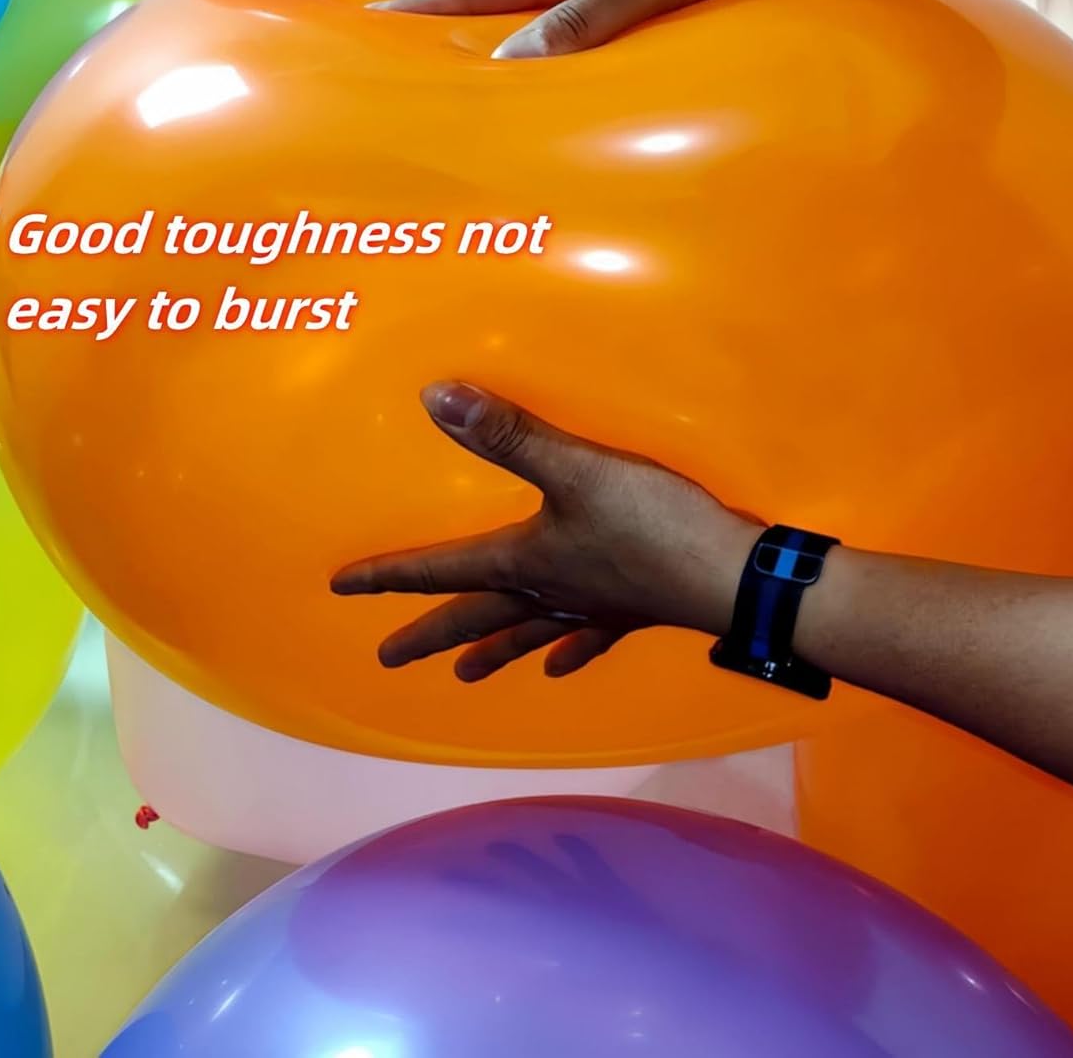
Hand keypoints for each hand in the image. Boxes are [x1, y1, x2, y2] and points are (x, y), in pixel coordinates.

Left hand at [331, 382, 757, 680]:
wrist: (730, 575)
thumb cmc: (650, 521)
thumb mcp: (576, 467)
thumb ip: (508, 434)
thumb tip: (433, 397)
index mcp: (525, 560)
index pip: (442, 569)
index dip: (390, 574)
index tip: (342, 585)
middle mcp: (549, 591)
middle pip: (475, 615)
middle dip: (429, 632)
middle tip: (387, 657)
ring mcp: (590, 606)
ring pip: (525, 634)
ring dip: (490, 650)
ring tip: (463, 674)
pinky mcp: (631, 610)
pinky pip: (588, 637)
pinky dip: (567, 652)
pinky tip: (559, 666)